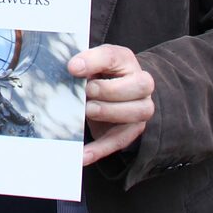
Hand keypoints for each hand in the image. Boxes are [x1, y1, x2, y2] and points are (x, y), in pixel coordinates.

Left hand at [69, 44, 154, 166]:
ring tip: (87, 111)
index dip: (93, 61)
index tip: (72, 68)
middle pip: (140, 85)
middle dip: (111, 89)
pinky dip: (100, 149)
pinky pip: (119, 141)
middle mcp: (140, 84)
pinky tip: (82, 155)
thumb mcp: (89, 64)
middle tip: (87, 92)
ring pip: (137, 112)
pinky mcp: (131, 130)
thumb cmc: (97, 76)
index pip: (113, 56)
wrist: (109, 94)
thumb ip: (82, 64)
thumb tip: (73, 68)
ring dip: (110, 112)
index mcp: (125, 60)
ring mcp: (140, 108)